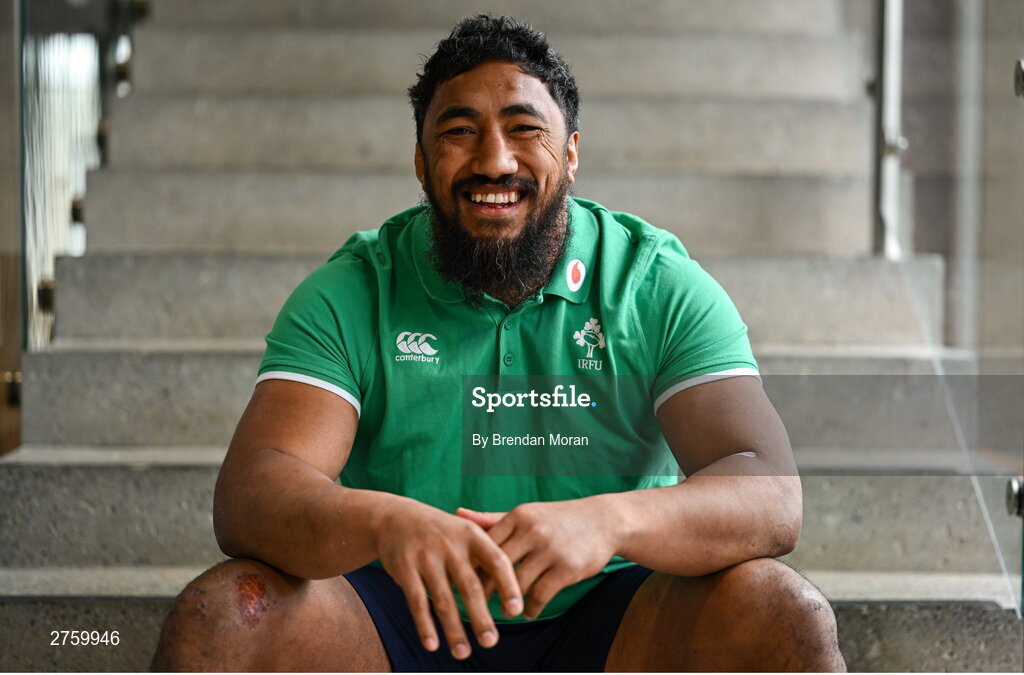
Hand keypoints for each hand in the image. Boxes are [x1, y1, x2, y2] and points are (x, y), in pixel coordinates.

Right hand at [375, 499, 522, 659]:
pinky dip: (425, 625)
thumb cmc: (441, 532)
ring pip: (443, 599)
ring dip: (454, 629)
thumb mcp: (466, 530)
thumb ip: (489, 554)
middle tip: (491, 642)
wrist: (396, 518)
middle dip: (481, 617)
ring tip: (463, 653)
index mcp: (472, 535)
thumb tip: (517, 588)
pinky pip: (417, 601)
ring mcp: (426, 556)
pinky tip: (433, 644)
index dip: (508, 586)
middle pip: (470, 586)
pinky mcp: (404, 568)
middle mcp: (450, 545)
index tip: (516, 611)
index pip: (496, 561)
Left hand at [456, 498, 618, 619]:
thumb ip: (492, 519)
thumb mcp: (526, 514)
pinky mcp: (567, 569)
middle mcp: (532, 531)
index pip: (485, 544)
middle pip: (497, 567)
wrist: (603, 520)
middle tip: (476, 604)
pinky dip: (531, 609)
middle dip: (484, 588)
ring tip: (503, 610)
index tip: (464, 581)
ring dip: (507, 602)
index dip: (472, 565)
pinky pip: (540, 596)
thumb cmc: (556, 520)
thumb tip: (457, 513)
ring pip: (517, 584)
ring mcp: (550, 550)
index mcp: (518, 516)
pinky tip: (528, 612)